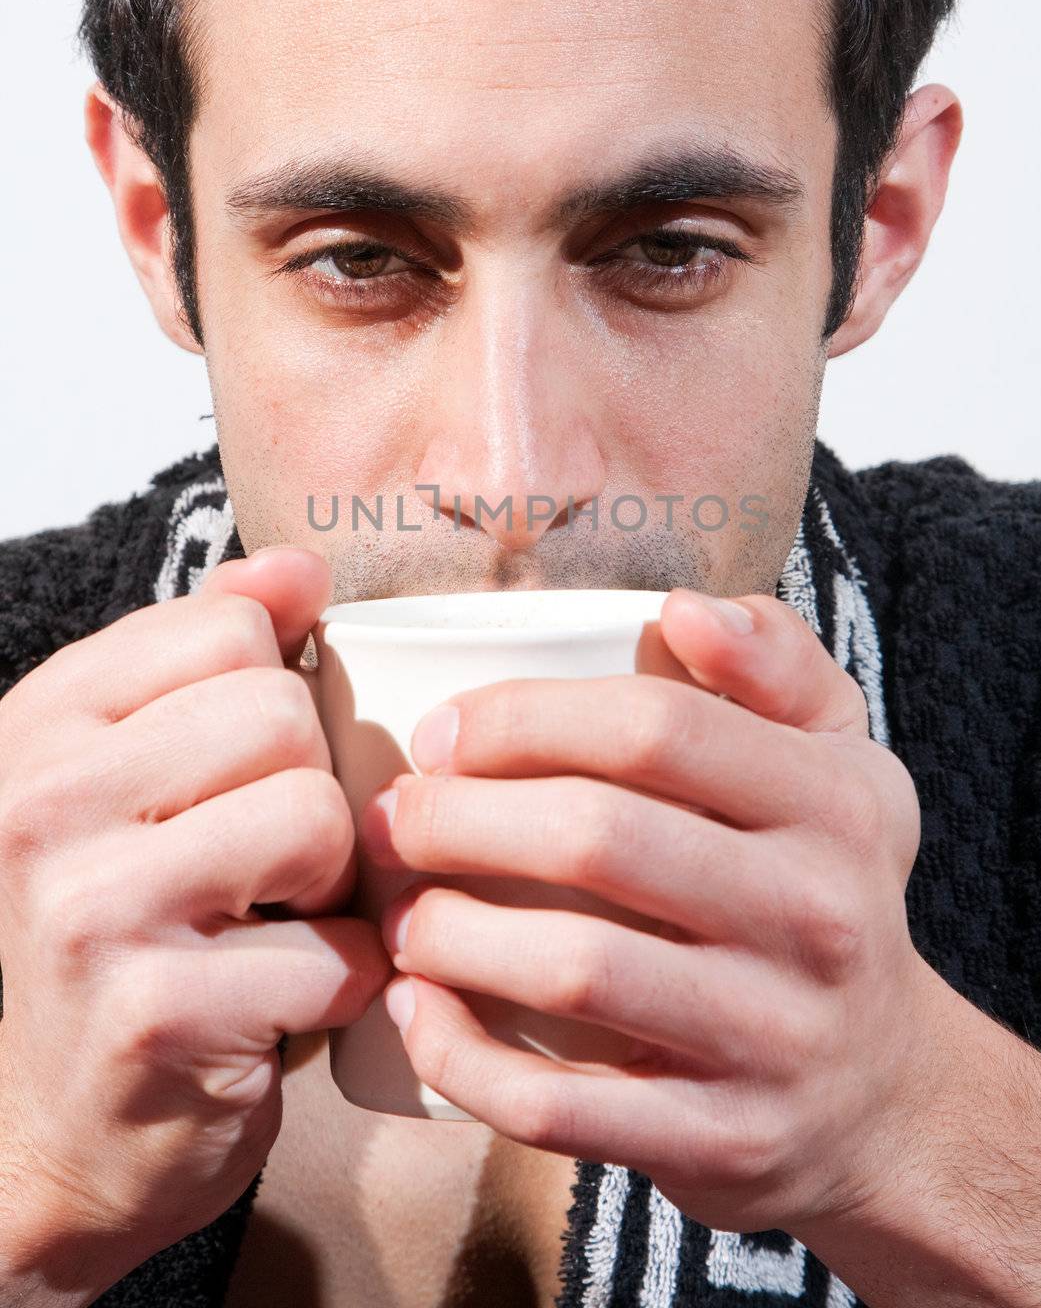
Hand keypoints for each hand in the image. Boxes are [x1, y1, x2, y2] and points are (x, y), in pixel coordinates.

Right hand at [0, 548, 390, 1299]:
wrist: (61, 1129)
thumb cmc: (128, 928)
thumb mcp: (145, 766)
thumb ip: (215, 651)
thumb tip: (299, 568)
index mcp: (44, 720)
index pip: (232, 626)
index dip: (276, 698)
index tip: (238, 773)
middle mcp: (40, 801)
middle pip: (281, 714)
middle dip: (307, 791)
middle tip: (266, 865)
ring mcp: (86, 908)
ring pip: (315, 817)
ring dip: (331, 886)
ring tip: (277, 924)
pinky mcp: (153, 1011)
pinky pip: (335, 950)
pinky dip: (342, 981)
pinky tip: (281, 1001)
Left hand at [360, 589, 941, 1237]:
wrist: (883, 1095)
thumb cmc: (823, 889)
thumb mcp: (841, 761)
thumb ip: (776, 663)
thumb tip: (687, 607)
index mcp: (832, 801)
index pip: (655, 726)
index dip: (524, 718)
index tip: (441, 733)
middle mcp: (815, 915)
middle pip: (599, 839)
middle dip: (459, 818)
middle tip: (391, 818)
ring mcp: (770, 1037)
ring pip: (575, 968)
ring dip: (450, 934)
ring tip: (398, 913)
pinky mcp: (720, 1140)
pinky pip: (562, 1106)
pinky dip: (466, 1059)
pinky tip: (417, 1014)